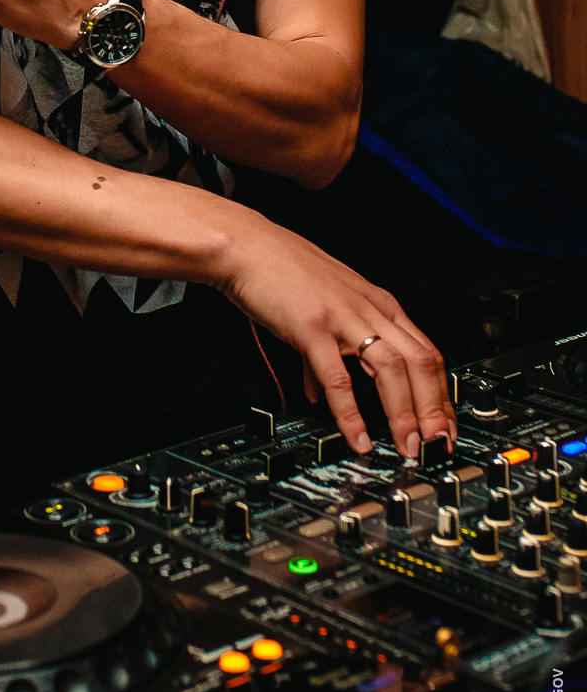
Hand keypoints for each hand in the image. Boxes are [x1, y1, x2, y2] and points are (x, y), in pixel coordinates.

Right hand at [214, 210, 456, 458]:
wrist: (247, 246)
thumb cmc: (282, 272)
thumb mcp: (323, 310)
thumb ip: (332, 352)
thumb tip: (324, 393)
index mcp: (377, 303)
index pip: (426, 352)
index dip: (440, 393)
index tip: (444, 426)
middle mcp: (369, 308)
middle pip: (420, 362)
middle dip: (434, 409)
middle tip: (438, 445)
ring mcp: (343, 317)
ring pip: (391, 369)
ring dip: (404, 413)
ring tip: (407, 445)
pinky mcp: (312, 328)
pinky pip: (338, 377)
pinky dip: (351, 413)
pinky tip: (357, 436)